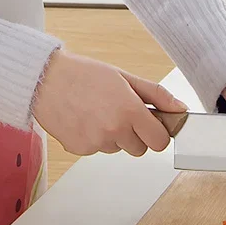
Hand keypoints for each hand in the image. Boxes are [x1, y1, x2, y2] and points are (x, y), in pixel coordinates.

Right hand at [33, 50, 186, 156]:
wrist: (44, 80)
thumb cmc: (83, 74)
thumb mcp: (124, 77)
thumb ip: (156, 94)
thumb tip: (180, 109)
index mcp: (129, 112)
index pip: (160, 141)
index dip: (156, 132)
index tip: (149, 124)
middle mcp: (114, 131)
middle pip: (140, 149)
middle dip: (134, 134)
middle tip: (118, 111)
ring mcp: (95, 143)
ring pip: (117, 148)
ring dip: (112, 136)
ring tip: (96, 111)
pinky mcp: (79, 150)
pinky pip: (97, 150)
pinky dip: (93, 138)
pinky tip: (83, 119)